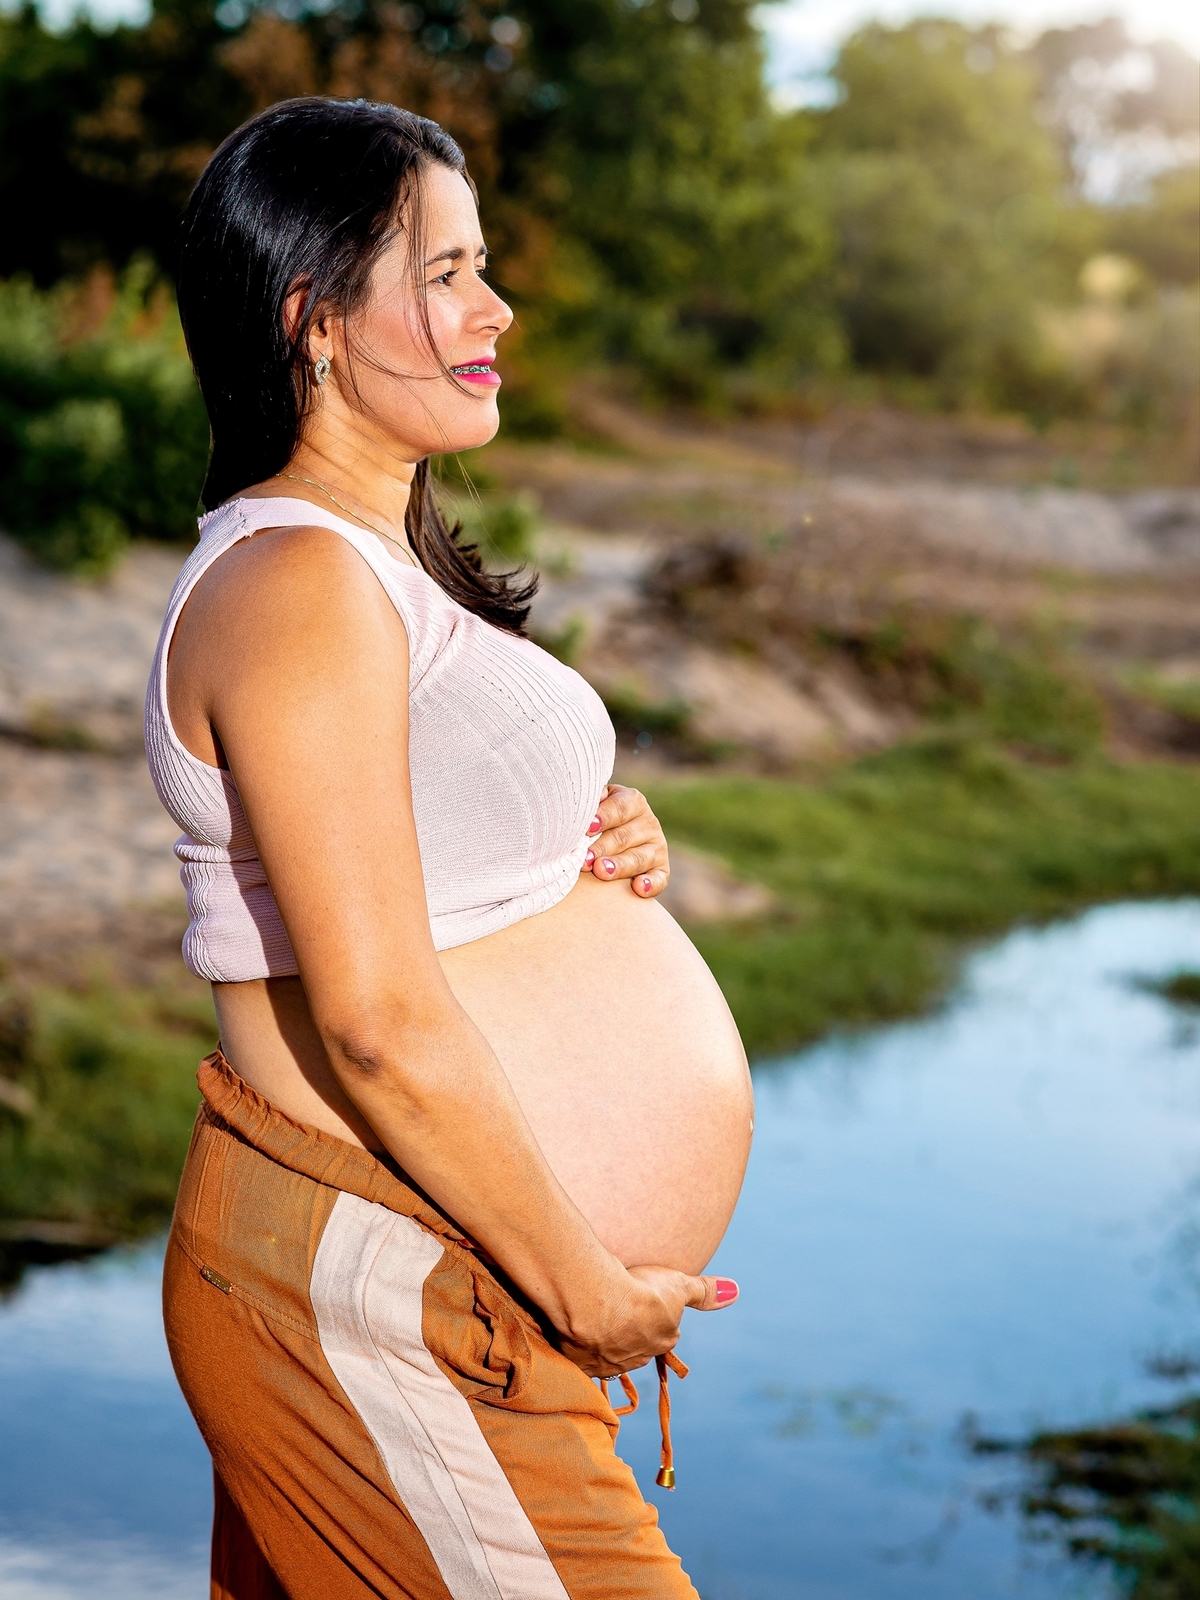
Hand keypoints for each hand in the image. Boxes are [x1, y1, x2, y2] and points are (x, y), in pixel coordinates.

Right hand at [559, 1265, 738, 1377]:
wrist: (596, 1303)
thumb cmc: (641, 1291)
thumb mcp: (679, 1284)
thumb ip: (704, 1291)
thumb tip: (736, 1291)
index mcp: (662, 1342)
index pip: (662, 1333)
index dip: (652, 1315)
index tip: (643, 1302)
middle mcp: (637, 1358)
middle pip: (636, 1346)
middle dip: (629, 1331)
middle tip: (618, 1308)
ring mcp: (607, 1363)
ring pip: (608, 1353)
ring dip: (603, 1338)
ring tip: (593, 1315)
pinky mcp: (579, 1364)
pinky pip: (580, 1357)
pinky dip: (578, 1345)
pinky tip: (573, 1328)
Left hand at [582, 784, 669, 898]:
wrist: (613, 837)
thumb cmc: (597, 818)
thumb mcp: (596, 802)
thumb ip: (592, 800)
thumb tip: (590, 802)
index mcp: (633, 802)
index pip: (619, 808)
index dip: (604, 817)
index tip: (588, 827)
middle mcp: (648, 823)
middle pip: (624, 836)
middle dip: (603, 848)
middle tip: (586, 859)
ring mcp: (657, 847)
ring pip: (638, 858)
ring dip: (620, 866)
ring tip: (601, 871)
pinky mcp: (661, 869)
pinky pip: (659, 878)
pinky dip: (651, 884)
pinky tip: (638, 887)